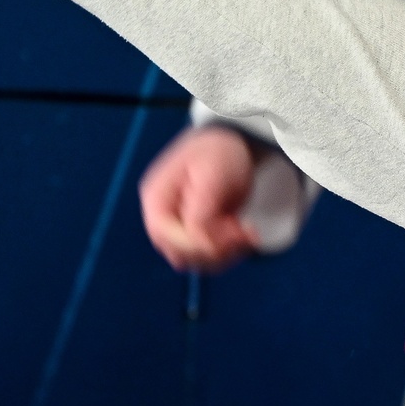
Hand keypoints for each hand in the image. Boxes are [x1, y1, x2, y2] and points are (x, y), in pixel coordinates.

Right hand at [138, 125, 261, 272]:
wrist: (231, 145)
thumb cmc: (218, 152)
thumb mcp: (212, 174)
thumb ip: (201, 209)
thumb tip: (198, 242)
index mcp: (157, 196)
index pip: (164, 234)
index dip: (195, 242)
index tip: (230, 232)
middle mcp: (162, 216)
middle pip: (178, 252)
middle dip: (214, 248)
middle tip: (244, 230)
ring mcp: (178, 227)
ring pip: (195, 260)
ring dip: (225, 253)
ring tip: (247, 231)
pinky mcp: (196, 234)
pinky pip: (207, 257)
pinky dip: (229, 252)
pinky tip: (245, 234)